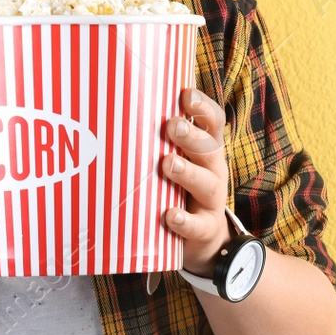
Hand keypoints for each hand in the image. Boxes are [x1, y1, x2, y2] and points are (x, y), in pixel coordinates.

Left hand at [159, 87, 232, 277]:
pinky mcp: (205, 229)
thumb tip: (122, 105)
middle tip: (171, 125)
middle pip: (210, 149)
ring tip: (168, 164)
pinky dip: (184, 221)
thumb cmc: (181, 187)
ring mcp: (211, 201)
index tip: (186, 95)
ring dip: (188, 173)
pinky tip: (169, 215)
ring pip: (206, 184)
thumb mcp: (178, 159)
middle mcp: (214, 171)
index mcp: (207, 149)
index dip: (203, 108)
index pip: (213, 123)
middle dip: (191, 136)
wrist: (206, 239)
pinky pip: (198, 225)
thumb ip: (160, 139)